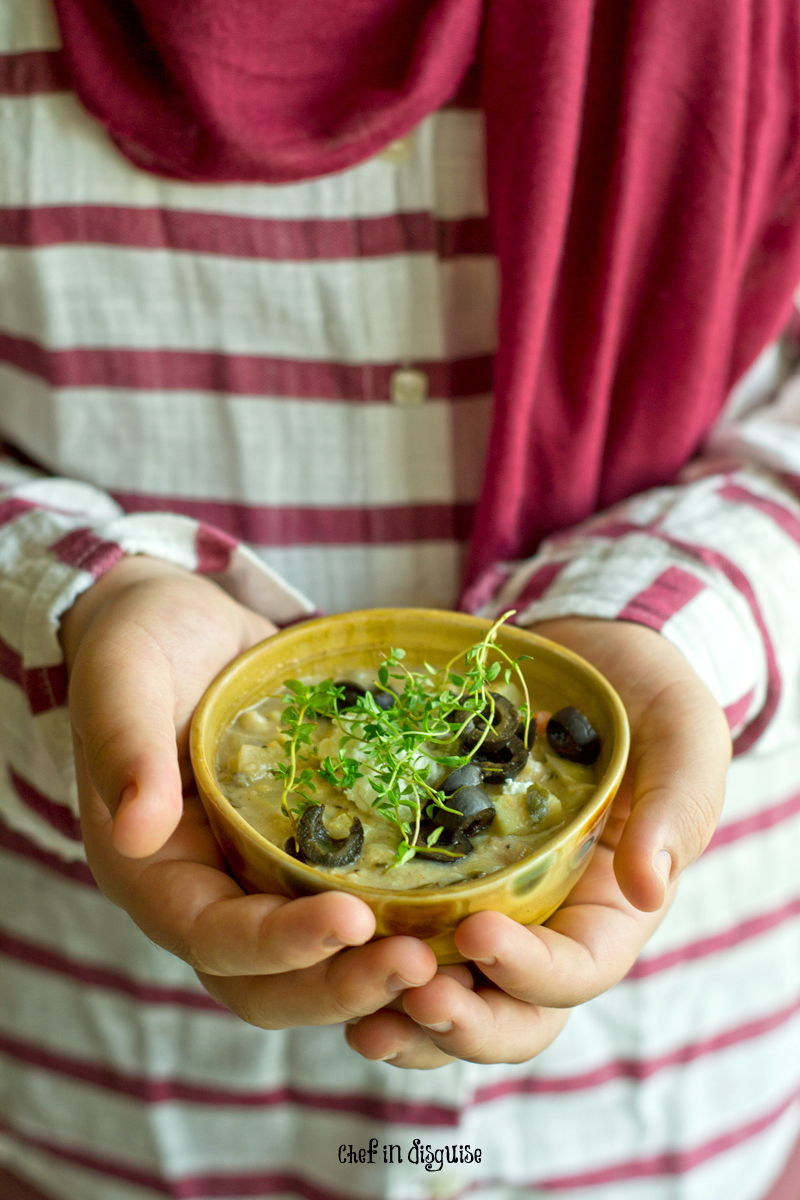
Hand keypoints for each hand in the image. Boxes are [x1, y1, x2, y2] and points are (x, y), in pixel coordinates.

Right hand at [63, 557, 436, 1027]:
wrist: (182, 624)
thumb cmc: (142, 642)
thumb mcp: (126, 677)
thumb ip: (127, 747)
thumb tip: (135, 832)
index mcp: (150, 870)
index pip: (211, 936)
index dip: (280, 943)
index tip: (354, 920)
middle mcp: (204, 891)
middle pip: (266, 981)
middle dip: (339, 984)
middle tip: (420, 965)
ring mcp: (256, 877)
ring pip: (310, 966)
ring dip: (370, 973)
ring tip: (442, 955)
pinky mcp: (301, 854)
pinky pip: (344, 908)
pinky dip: (389, 927)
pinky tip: (450, 911)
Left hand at [346, 618, 731, 1067]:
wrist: (586, 657)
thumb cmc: (646, 699)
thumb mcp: (682, 739)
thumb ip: (675, 809)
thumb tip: (650, 888)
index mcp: (608, 909)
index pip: (578, 970)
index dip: (531, 970)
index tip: (480, 932)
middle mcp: (544, 924)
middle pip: (511, 1013)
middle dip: (463, 1020)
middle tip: (413, 997)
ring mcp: (486, 902)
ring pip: (451, 994)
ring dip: (407, 1018)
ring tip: (361, 1016)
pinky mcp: (433, 873)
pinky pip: (403, 934)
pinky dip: (369, 961)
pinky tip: (327, 955)